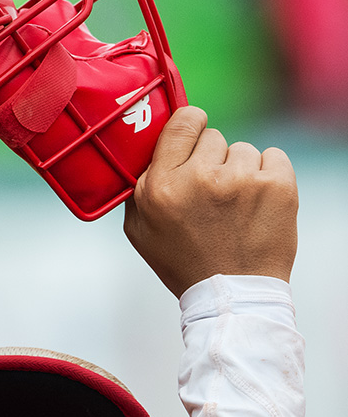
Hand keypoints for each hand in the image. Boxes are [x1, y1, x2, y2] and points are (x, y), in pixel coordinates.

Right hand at [123, 106, 297, 297]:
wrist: (231, 294)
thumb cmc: (183, 262)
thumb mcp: (140, 229)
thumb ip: (138, 186)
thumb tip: (147, 151)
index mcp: (162, 185)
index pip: (183, 122)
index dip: (190, 125)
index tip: (194, 136)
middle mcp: (201, 178)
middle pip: (213, 137)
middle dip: (211, 159)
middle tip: (211, 193)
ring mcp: (243, 180)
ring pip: (243, 149)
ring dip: (239, 170)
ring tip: (234, 206)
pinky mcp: (277, 186)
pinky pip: (274, 157)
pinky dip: (267, 175)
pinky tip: (257, 203)